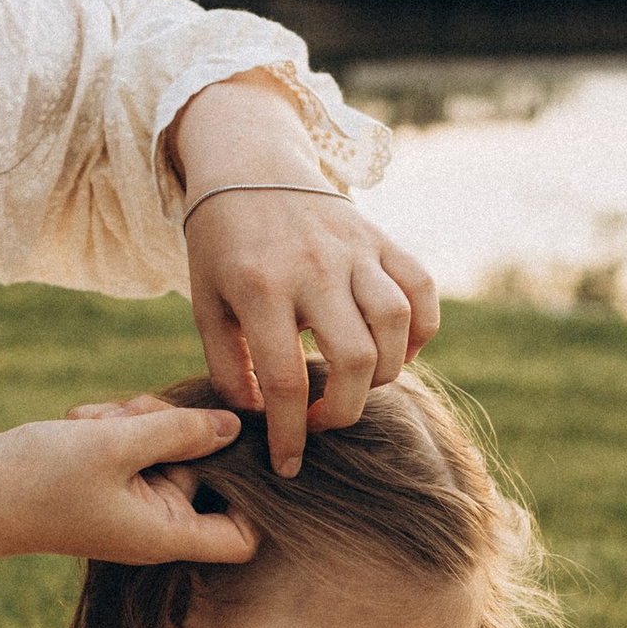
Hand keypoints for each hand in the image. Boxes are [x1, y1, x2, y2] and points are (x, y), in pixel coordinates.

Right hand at [0, 410, 257, 571]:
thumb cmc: (38, 480)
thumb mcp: (115, 444)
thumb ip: (180, 432)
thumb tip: (234, 426)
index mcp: (166, 532)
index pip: (243, 537)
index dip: (255, 498)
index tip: (241, 449)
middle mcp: (154, 521)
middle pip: (205, 469)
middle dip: (177, 430)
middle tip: (138, 415)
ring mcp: (130, 499)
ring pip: (165, 443)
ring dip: (137, 419)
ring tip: (97, 420)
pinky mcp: (106, 479)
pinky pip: (132, 440)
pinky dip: (112, 423)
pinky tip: (80, 423)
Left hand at [169, 76, 437, 475]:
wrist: (249, 164)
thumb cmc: (221, 245)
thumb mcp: (205, 303)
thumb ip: (228, 365)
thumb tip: (261, 419)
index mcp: (259, 286)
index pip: (283, 379)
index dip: (290, 433)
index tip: (289, 462)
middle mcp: (312, 266)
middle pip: (353, 358)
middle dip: (344, 409)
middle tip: (322, 419)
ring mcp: (353, 248)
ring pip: (395, 325)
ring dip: (383, 372)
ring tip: (355, 382)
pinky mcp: (379, 237)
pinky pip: (421, 288)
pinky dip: (420, 329)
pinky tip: (395, 349)